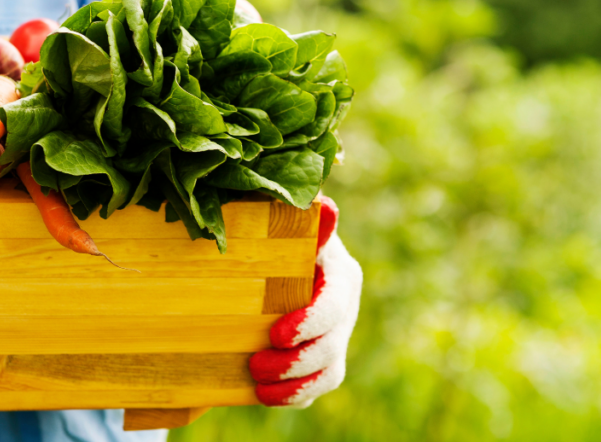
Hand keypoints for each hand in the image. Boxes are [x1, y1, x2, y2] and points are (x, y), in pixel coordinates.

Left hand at [249, 195, 362, 406]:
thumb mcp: (284, 225)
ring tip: (259, 384)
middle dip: (295, 361)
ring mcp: (337, 335)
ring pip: (330, 371)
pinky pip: (320, 386)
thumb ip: (302, 221)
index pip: (333, 303)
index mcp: (339, 272)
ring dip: (294, 383)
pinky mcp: (326, 359)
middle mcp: (345, 306)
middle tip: (256, 364)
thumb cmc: (273, 237)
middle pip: (332, 343)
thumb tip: (325, 205)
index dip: (309, 322)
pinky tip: (266, 395)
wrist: (267, 263)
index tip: (276, 335)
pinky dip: (294, 395)